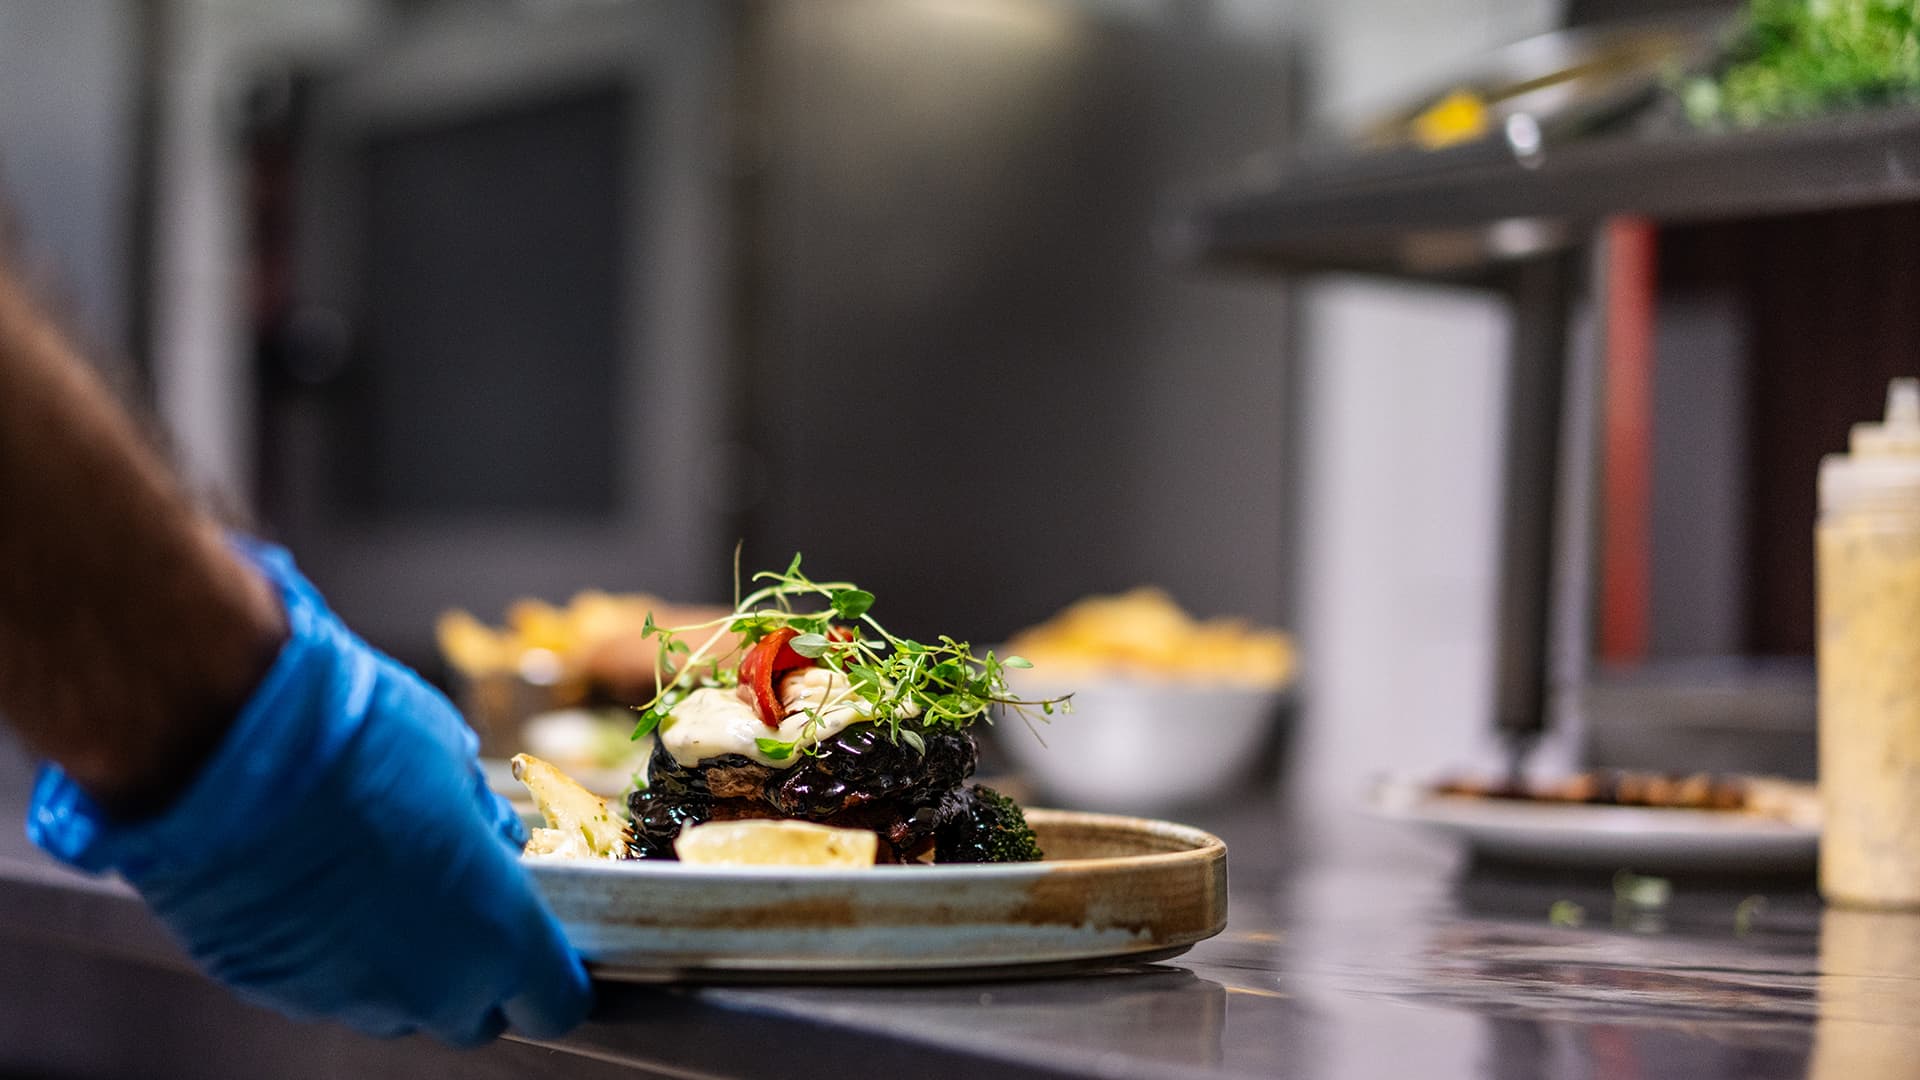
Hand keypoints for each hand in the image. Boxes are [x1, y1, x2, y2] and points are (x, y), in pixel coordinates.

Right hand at [27, 541, 591, 1044]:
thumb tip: (493, 839)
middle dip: (476, 973)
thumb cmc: (356, 742)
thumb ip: (483, 825)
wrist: (223, 746)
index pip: (554, 1002)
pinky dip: (328, 954)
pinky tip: (313, 889)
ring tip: (375, 885)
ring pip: (392, 1006)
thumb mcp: (454, 764)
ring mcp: (341, 997)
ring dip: (399, 964)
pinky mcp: (267, 988)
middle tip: (460, 903)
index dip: (551, 972)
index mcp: (497, 935)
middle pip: (471, 1016)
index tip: (541, 938)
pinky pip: (319, 987)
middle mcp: (424, 988)